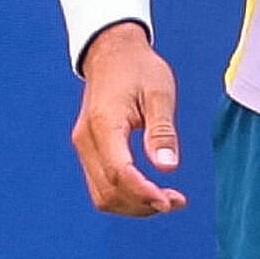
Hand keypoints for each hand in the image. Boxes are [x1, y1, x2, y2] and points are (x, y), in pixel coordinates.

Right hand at [71, 23, 186, 215]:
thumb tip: (167, 167)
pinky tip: (149, 191)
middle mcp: (86, 140)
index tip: (171, 202)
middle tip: (176, 201)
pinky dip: (125, 196)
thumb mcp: (159, 93)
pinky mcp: (88, 151)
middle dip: (142, 205)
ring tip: (166, 200)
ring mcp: (84, 147)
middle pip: (108, 192)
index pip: (119, 172)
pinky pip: (101, 186)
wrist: (112, 53)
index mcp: (104, 124)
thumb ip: (162, 131)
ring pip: (102, 195)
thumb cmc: (138, 69)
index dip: (144, 193)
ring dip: (133, 206)